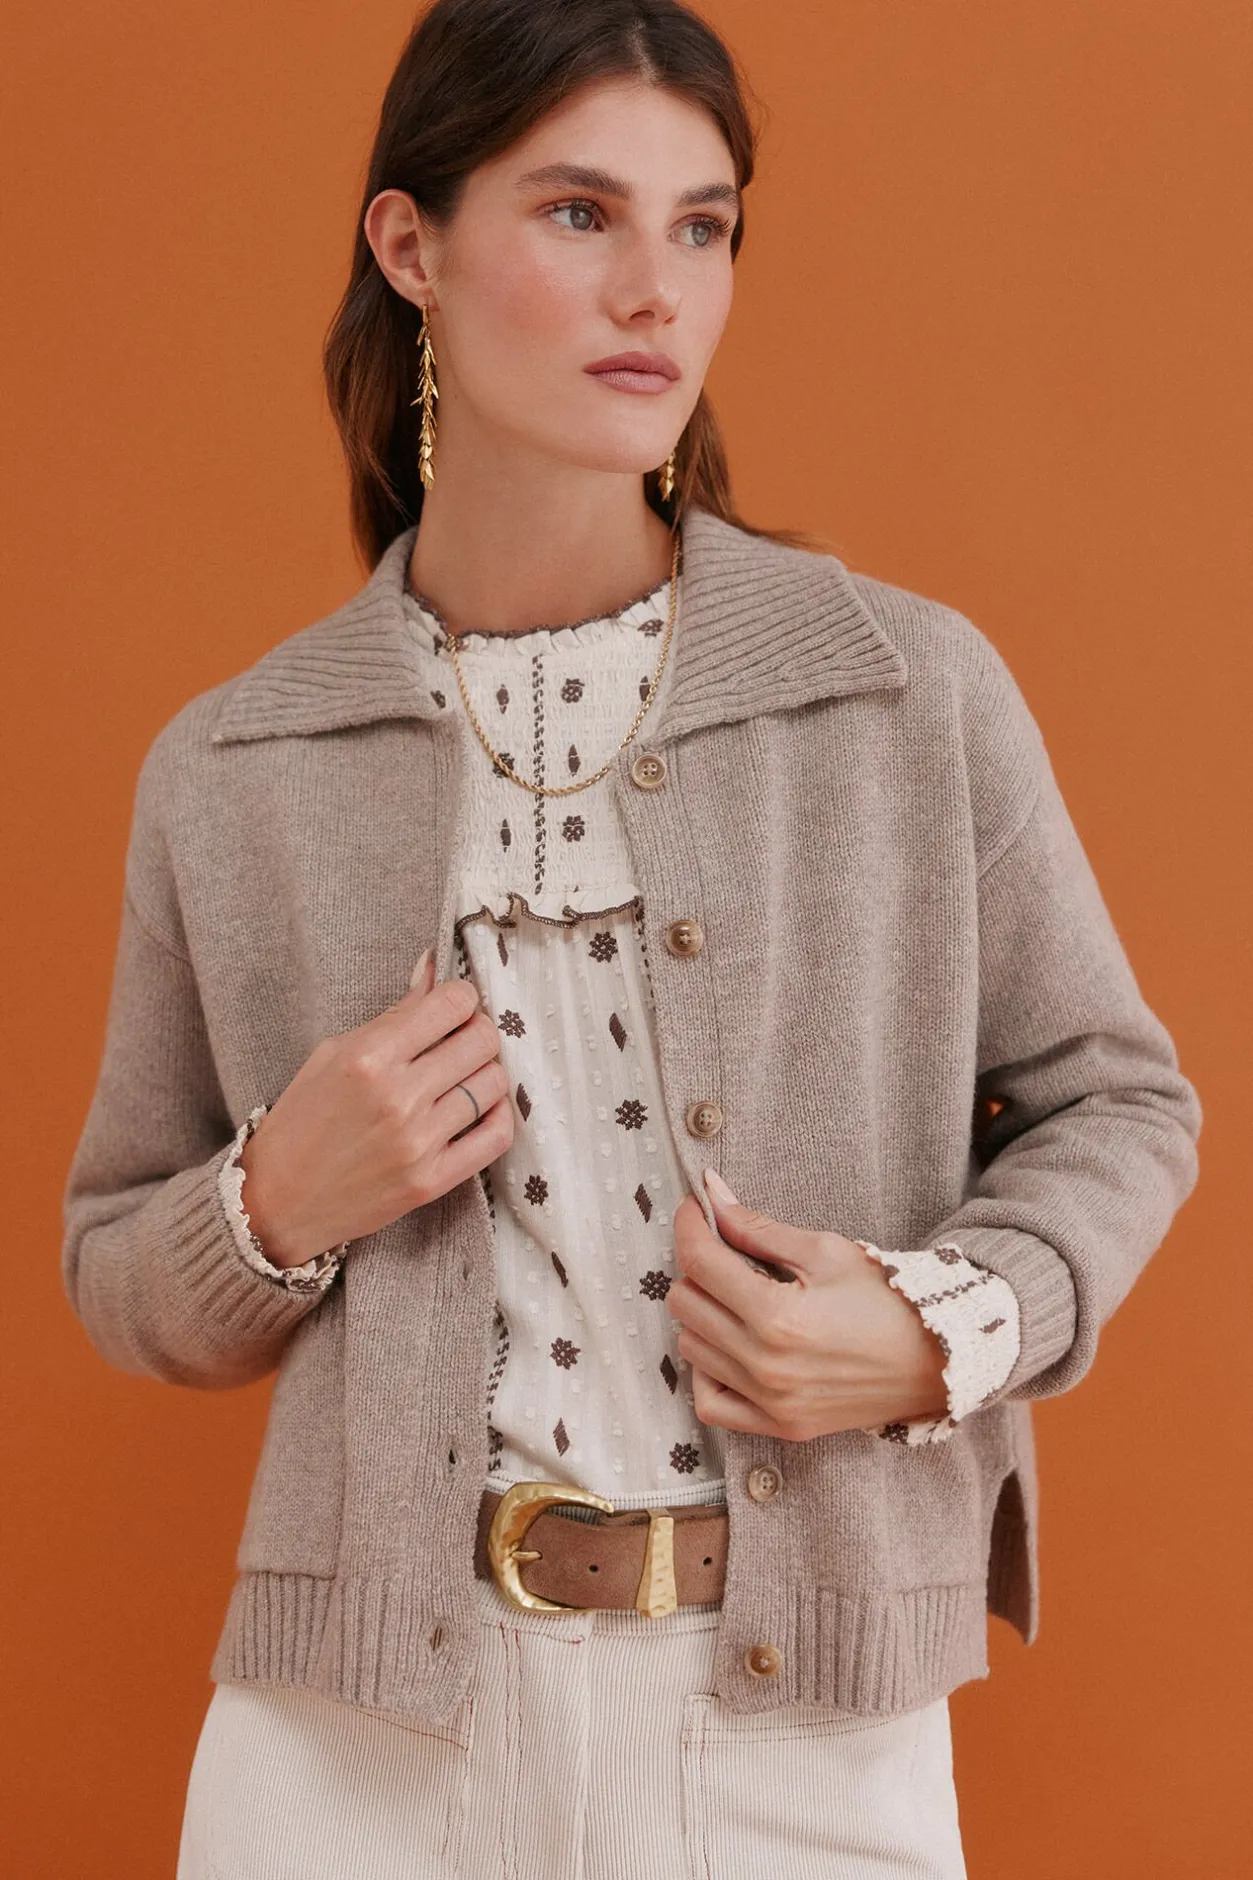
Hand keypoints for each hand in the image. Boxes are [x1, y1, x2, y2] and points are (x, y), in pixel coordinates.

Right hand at [236, 948, 514, 1266]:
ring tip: (463, 1077)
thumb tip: (431, 969)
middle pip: (481, 1040)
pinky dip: (498, 1115)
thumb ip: (391, 1015)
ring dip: (486, 1073)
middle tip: (461, 1040)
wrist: (275, 1202)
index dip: (461, 998)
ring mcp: (419, 1142)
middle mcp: (398, 1097)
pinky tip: (480, 1109)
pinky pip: (496, 1137)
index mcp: (368, 1057)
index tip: (453, 1006)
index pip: (451, 1004)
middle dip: (477, 1031)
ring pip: (494, 1084)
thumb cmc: (299, 1122)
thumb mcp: (331, 1054)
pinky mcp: (432, 1181)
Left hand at [666, 1171, 948, 1439]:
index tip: (696, 1209)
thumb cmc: (886, 1300)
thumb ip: (758, 1228)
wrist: (936, 1361)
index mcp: (776, 1315)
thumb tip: (712, 1196)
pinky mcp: (779, 1425)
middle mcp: (764, 1365)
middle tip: (726, 1252)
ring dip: (702, 1315)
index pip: (699, 1262)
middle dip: (698, 1267)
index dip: (690, 1226)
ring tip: (735, 1297)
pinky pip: (710, 1405)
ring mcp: (770, 1402)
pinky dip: (707, 1373)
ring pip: (691, 1349)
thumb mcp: (825, 1251)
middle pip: (686, 1304)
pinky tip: (729, 1347)